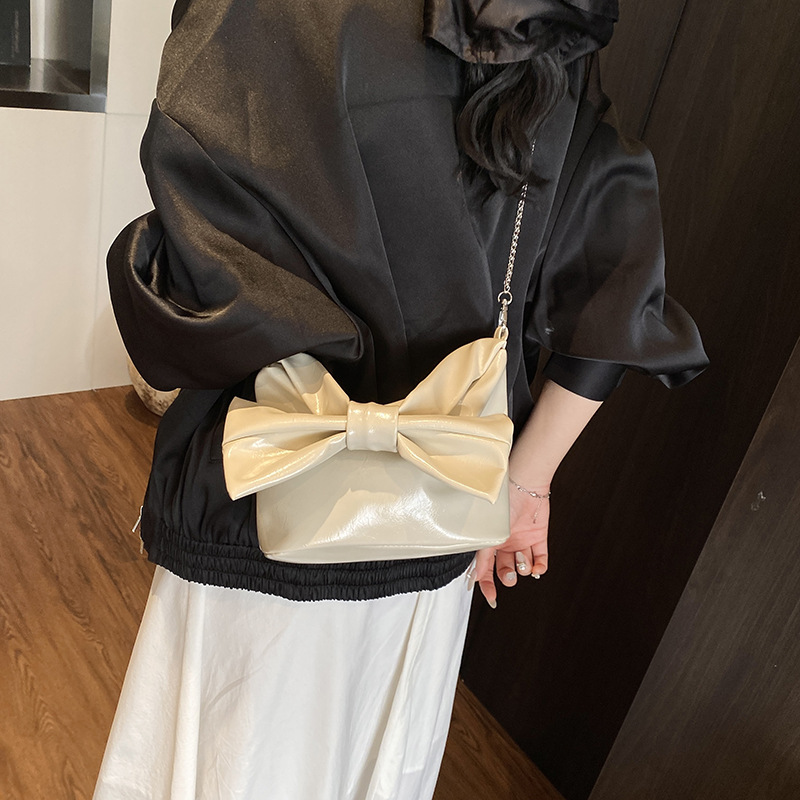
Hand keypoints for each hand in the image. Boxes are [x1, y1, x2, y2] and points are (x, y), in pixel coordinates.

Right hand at [471, 481, 549, 607]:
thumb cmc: (502, 503)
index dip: (487, 585)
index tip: (492, 598)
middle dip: (508, 578)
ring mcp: (522, 541)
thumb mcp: (488, 532)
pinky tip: (538, 567)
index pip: (486, 569)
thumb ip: (483, 555)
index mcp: (490, 542)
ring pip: (523, 567)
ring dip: (523, 568)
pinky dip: (541, 567)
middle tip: (511, 575)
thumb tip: (477, 577)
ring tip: (523, 558)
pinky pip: (541, 559)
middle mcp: (505, 544)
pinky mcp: (538, 538)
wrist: (525, 485)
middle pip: (504, 570)